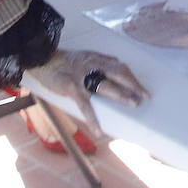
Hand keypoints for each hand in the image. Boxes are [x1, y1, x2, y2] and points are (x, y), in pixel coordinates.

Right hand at [29, 47, 149, 139]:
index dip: (132, 77)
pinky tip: (99, 131)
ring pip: (106, 86)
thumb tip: (117, 64)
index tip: (142, 87)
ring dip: (121, 95)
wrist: (41, 58)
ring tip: (134, 104)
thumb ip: (100, 61)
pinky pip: (85, 105)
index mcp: (96, 59)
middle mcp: (92, 65)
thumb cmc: (64, 60)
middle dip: (133, 85)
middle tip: (145, 96)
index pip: (119, 67)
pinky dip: (93, 118)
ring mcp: (82, 76)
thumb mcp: (85, 56)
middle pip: (118, 74)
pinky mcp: (71, 87)